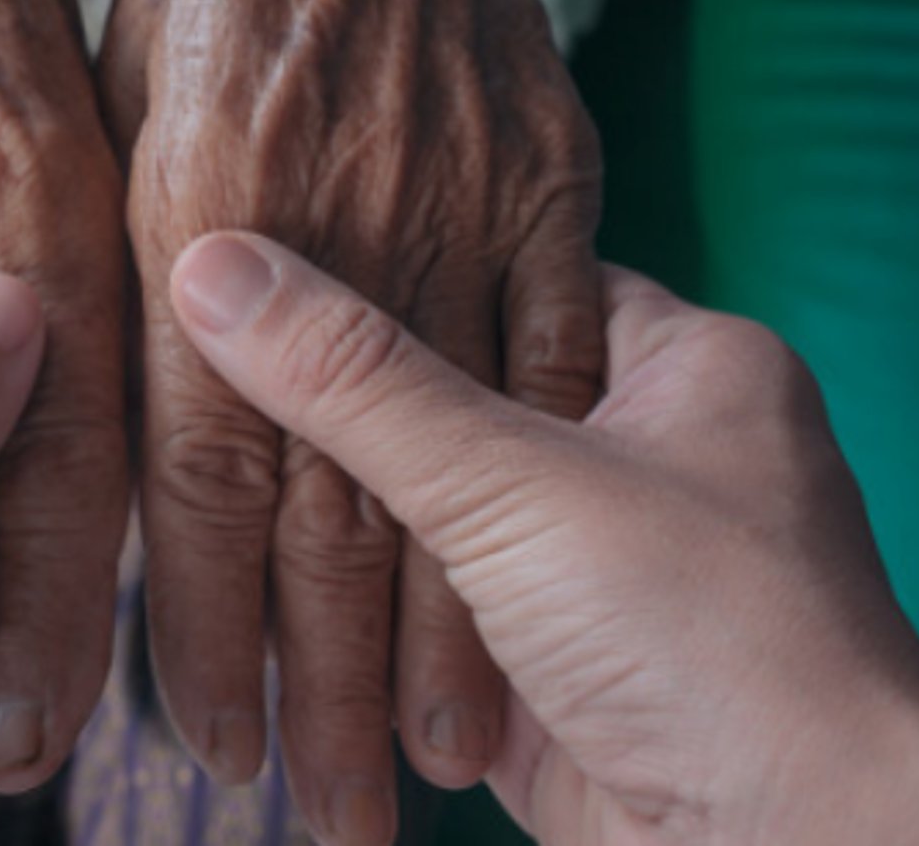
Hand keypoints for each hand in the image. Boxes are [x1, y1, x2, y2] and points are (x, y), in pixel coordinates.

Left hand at [99, 0, 601, 831]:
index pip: (181, 475)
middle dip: (320, 679)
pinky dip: (552, 501)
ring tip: (434, 767)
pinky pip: (553, 361)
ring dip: (439, 634)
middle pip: (317, 503)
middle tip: (327, 809)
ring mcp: (447, 209)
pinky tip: (552, 577)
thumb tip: (87, 457)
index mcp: (181, 221)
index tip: (196, 743)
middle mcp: (318, 231)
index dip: (187, 625)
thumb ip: (110, 296)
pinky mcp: (546, 186)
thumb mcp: (103, 127)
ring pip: (449, 462)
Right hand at [166, 233, 918, 845]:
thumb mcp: (517, 483)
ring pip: (431, 520)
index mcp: (686, 362)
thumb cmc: (714, 638)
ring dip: (336, 527)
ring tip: (203, 472)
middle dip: (339, 408)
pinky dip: (352, 622)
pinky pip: (424, 622)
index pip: (508, 271)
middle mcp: (647, 454)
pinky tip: (255, 589)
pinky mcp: (549, 669)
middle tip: (207, 360)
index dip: (386, 261)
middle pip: (455, 402)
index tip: (257, 249)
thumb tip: (209, 266)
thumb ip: (357, 382)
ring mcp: (597, 569)